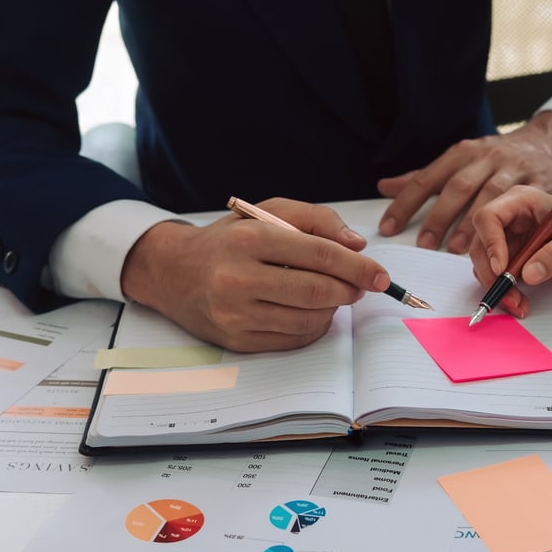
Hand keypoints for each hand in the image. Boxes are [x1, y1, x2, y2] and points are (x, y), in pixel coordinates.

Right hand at [120, 198, 391, 351]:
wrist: (172, 271)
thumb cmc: (229, 239)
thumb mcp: (266, 211)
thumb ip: (315, 219)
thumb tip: (357, 245)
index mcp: (249, 239)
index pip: (318, 254)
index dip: (356, 267)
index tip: (380, 275)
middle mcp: (238, 277)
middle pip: (316, 291)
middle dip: (349, 291)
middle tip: (361, 287)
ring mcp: (234, 314)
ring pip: (307, 320)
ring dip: (332, 310)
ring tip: (331, 296)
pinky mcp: (236, 341)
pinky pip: (292, 340)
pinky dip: (312, 327)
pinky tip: (310, 312)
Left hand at [376, 111, 551, 253]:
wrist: (551, 142)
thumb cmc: (499, 157)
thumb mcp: (462, 160)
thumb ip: (425, 176)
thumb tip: (385, 186)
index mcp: (463, 153)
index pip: (427, 177)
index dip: (405, 203)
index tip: (388, 227)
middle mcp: (486, 157)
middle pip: (458, 186)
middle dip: (439, 216)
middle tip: (424, 244)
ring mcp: (514, 168)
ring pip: (489, 195)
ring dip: (471, 223)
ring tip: (455, 249)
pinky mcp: (539, 181)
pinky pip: (521, 204)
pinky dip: (508, 226)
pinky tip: (496, 245)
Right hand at [469, 158, 551, 317]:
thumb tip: (529, 274)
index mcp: (520, 201)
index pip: (489, 217)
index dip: (490, 244)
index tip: (502, 269)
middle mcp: (507, 218)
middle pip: (480, 244)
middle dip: (491, 274)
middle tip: (511, 297)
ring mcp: (505, 237)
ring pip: (483, 263)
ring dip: (495, 286)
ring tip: (518, 303)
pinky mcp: (508, 256)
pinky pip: (495, 274)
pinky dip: (503, 290)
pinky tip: (519, 301)